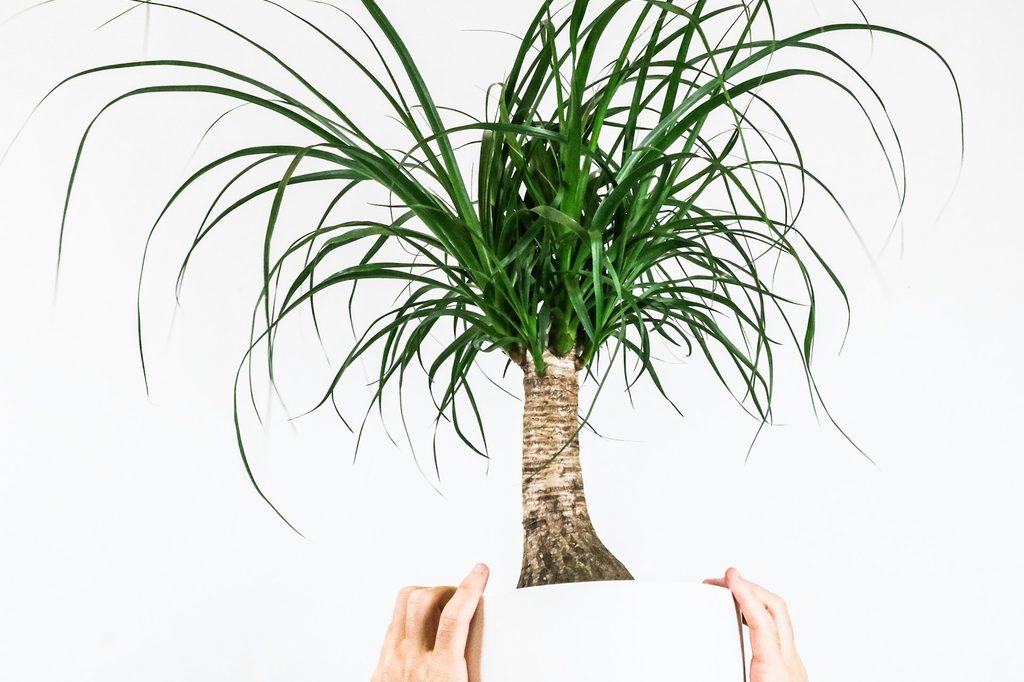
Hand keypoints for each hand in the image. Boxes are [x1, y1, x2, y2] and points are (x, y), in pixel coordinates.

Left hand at [371, 563, 488, 681]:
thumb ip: (478, 668)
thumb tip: (498, 662)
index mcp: (441, 672)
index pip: (454, 618)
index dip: (470, 588)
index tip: (480, 572)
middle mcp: (413, 662)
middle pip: (422, 601)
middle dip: (445, 589)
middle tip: (459, 595)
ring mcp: (392, 662)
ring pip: (402, 605)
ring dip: (423, 597)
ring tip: (439, 606)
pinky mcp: (380, 668)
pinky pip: (392, 627)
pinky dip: (408, 618)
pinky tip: (420, 628)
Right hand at [703, 568, 807, 681]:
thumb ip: (724, 673)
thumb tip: (693, 675)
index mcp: (774, 670)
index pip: (762, 622)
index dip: (745, 594)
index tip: (730, 576)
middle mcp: (789, 664)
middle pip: (776, 610)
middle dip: (749, 587)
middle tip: (726, 579)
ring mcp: (793, 666)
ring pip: (780, 619)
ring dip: (756, 599)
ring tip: (734, 593)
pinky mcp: (792, 670)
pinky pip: (780, 631)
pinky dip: (763, 615)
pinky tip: (750, 621)